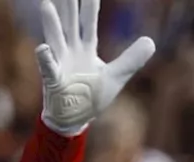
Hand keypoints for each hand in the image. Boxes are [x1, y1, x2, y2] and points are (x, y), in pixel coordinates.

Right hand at [35, 0, 154, 135]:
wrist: (75, 118)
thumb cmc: (92, 95)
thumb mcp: (116, 76)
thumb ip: (131, 59)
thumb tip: (151, 41)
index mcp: (85, 49)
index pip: (88, 23)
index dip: (89, 6)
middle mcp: (70, 52)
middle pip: (69, 23)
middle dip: (68, 5)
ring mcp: (60, 64)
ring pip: (56, 40)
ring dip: (51, 23)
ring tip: (46, 4)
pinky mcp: (54, 81)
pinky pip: (49, 69)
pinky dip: (46, 59)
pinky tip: (43, 48)